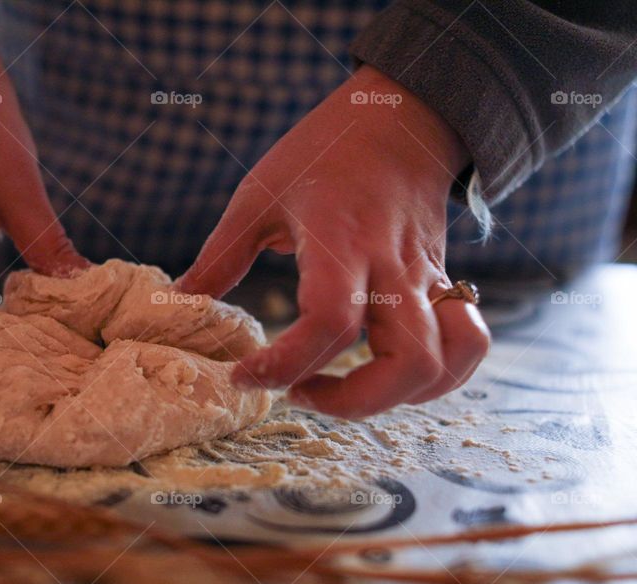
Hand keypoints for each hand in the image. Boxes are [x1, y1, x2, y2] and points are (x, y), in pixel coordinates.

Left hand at [178, 66, 489, 418]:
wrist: (401, 119)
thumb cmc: (323, 153)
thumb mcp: (258, 195)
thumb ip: (220, 256)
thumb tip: (180, 302)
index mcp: (341, 243)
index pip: (329, 324)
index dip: (284, 364)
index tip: (243, 375)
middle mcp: (393, 268)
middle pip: (407, 362)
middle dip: (351, 402)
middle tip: (298, 391)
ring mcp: (426, 279)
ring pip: (446, 362)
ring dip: (395, 396)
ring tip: (342, 389)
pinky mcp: (441, 285)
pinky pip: (465, 345)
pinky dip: (437, 378)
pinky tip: (388, 375)